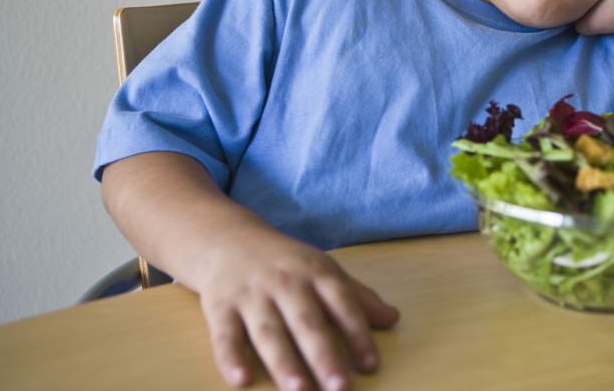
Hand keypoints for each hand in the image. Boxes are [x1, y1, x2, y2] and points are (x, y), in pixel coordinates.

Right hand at [197, 229, 398, 390]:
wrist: (227, 239)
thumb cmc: (285, 262)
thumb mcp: (323, 270)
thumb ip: (356, 296)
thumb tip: (392, 318)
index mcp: (316, 273)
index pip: (343, 304)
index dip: (358, 334)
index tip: (371, 365)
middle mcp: (286, 283)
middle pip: (307, 323)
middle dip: (324, 356)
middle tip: (340, 388)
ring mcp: (252, 295)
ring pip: (269, 332)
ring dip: (284, 363)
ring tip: (299, 390)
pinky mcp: (220, 307)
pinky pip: (225, 335)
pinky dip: (231, 357)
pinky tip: (241, 380)